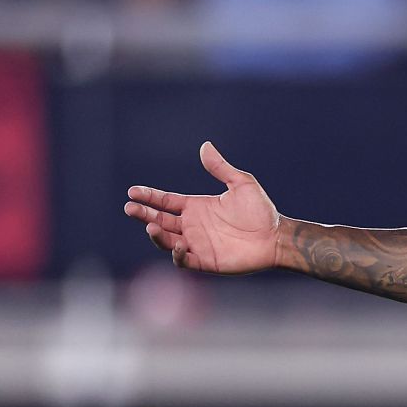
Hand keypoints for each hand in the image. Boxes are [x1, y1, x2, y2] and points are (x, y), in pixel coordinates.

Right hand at [122, 142, 280, 273]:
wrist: (276, 237)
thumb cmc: (261, 211)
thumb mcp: (241, 184)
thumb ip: (221, 168)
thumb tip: (205, 146)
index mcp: (196, 207)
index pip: (165, 201)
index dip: (149, 196)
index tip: (133, 191)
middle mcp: (192, 225)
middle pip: (160, 220)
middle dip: (143, 214)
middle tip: (130, 208)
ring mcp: (197, 244)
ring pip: (167, 240)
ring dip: (156, 234)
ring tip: (151, 225)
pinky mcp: (206, 261)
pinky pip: (184, 260)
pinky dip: (177, 255)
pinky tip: (178, 245)